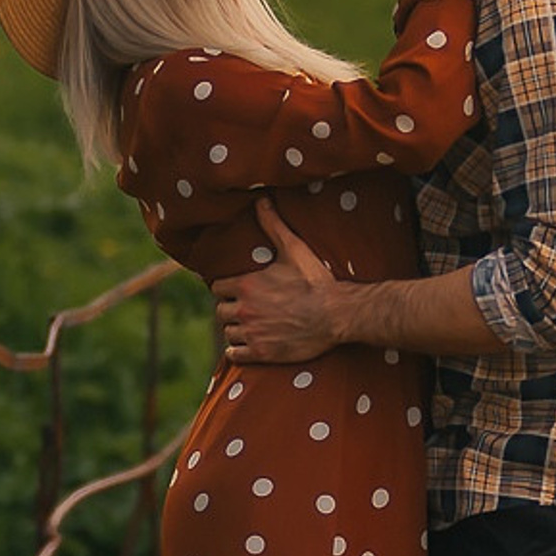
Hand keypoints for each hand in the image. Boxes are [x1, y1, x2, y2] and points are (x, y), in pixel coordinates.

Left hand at [212, 202, 343, 363]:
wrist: (336, 314)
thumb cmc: (315, 281)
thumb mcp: (294, 249)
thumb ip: (273, 225)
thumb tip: (260, 201)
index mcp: (245, 285)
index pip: (218, 288)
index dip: (227, 288)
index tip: (237, 290)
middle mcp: (243, 310)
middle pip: (221, 311)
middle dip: (230, 308)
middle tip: (244, 308)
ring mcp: (252, 333)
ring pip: (228, 333)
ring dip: (235, 329)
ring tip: (248, 326)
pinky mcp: (262, 353)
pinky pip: (235, 355)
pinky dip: (237, 351)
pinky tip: (246, 346)